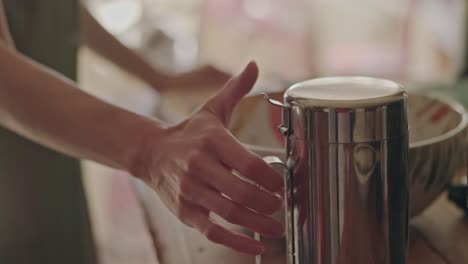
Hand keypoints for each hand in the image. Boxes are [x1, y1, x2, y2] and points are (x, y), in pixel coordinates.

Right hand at [138, 62, 283, 254]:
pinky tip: (257, 247)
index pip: (249, 163)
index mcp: (213, 141)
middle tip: (283, 207)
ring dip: (259, 224)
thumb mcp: (212, 109)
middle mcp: (201, 167)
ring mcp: (192, 192)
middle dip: (269, 204)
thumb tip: (254, 64)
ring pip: (230, 213)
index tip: (284, 184)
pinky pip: (213, 231)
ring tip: (278, 228)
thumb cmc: (189, 132)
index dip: (271, 177)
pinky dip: (237, 243)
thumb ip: (236, 89)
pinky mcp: (186, 211)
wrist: (151, 152)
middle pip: (242, 192)